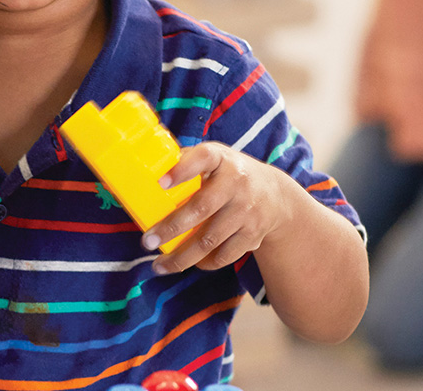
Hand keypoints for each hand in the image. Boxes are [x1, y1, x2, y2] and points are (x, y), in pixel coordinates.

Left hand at [142, 142, 289, 273]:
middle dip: (171, 228)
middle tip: (148, 242)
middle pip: (201, 208)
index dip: (182, 170)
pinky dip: (204, 263)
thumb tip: (148, 173)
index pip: (202, 158)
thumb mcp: (214, 158)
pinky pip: (224, 255)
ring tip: (160, 265)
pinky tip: (188, 264)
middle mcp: (237, 182)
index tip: (161, 183)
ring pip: (210, 239)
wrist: (275, 194)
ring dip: (182, 257)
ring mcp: (247, 210)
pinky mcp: (253, 235)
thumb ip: (187, 161)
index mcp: (221, 158)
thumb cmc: (229, 174)